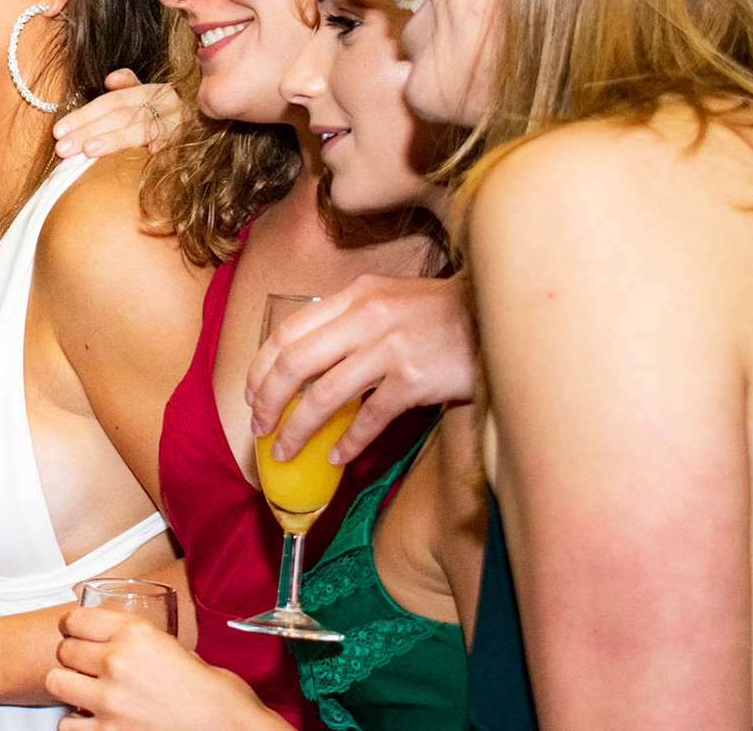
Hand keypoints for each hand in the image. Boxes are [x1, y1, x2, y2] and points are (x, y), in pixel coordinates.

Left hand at [47, 608, 283, 730]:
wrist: (230, 729)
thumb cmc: (215, 695)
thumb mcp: (180, 650)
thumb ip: (148, 646)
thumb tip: (131, 649)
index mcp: (136, 633)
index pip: (76, 619)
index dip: (71, 625)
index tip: (71, 631)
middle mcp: (118, 661)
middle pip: (64, 650)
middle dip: (72, 657)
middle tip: (83, 665)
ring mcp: (109, 700)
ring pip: (57, 682)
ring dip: (68, 686)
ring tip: (83, 691)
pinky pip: (67, 724)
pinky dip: (76, 723)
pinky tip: (91, 720)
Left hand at [54, 71, 181, 158]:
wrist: (214, 128)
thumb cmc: (172, 119)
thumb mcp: (151, 99)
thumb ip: (129, 88)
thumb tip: (111, 79)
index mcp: (153, 91)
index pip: (111, 102)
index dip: (84, 115)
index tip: (58, 130)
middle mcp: (167, 103)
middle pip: (120, 114)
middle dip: (88, 130)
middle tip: (62, 147)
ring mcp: (181, 123)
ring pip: (141, 128)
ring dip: (114, 139)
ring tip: (89, 151)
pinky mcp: (191, 142)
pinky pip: (174, 146)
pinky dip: (163, 148)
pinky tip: (150, 155)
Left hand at [246, 275, 475, 464]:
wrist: (500, 317)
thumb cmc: (443, 313)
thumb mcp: (390, 297)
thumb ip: (350, 318)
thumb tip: (309, 353)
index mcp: (355, 295)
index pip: (288, 330)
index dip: (261, 366)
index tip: (252, 392)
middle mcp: (367, 317)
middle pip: (294, 362)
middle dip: (266, 400)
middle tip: (259, 427)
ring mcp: (390, 348)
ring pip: (323, 396)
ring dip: (296, 429)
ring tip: (283, 451)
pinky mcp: (413, 380)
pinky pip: (368, 418)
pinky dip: (348, 441)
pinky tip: (337, 456)